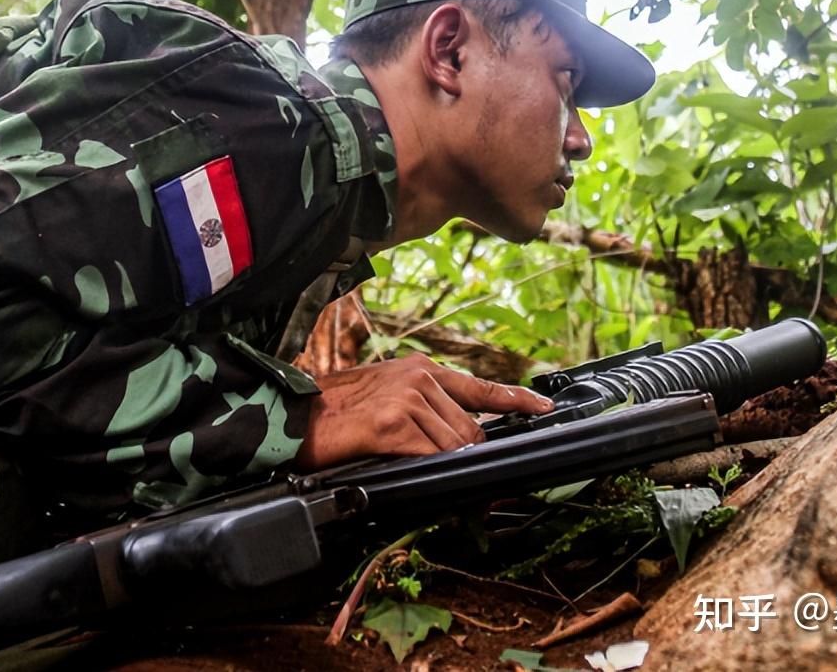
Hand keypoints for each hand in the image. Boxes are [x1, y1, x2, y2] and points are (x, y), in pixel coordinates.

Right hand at [292, 353, 552, 470]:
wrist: (293, 414)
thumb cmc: (334, 410)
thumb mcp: (384, 393)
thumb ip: (422, 404)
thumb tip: (456, 433)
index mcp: (419, 369)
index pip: (480, 387)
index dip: (516, 399)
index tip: (543, 408)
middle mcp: (418, 379)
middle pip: (470, 430)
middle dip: (463, 455)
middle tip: (430, 462)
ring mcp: (407, 400)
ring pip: (453, 447)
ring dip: (438, 463)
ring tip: (402, 459)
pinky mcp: (391, 424)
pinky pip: (429, 457)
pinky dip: (422, 468)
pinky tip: (398, 463)